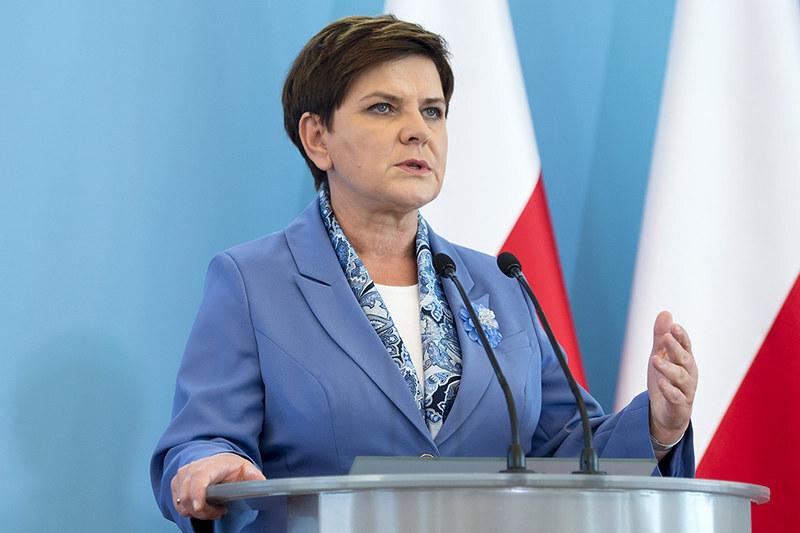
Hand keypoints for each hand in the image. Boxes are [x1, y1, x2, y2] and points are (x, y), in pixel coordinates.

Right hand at [171, 452, 265, 519]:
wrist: (220, 461)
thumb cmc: (231, 467)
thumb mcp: (246, 469)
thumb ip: (254, 475)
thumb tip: (261, 482)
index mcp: (210, 464)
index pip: (198, 478)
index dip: (196, 494)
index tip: (199, 507)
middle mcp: (192, 469)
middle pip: (187, 495)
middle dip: (202, 511)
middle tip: (219, 512)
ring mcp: (182, 476)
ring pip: (182, 503)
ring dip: (198, 513)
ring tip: (215, 510)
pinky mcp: (176, 484)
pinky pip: (178, 504)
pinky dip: (190, 511)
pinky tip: (205, 507)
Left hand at [647, 311, 696, 455]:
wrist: (666, 414)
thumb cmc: (666, 381)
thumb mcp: (660, 357)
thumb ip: (661, 337)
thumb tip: (665, 312)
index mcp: (685, 361)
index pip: (686, 346)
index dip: (681, 336)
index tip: (673, 326)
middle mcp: (689, 374)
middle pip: (684, 359)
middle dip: (676, 348)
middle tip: (666, 336)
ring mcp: (686, 391)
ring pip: (680, 378)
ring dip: (668, 368)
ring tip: (654, 359)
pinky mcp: (679, 406)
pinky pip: (676, 398)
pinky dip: (669, 391)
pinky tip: (660, 383)